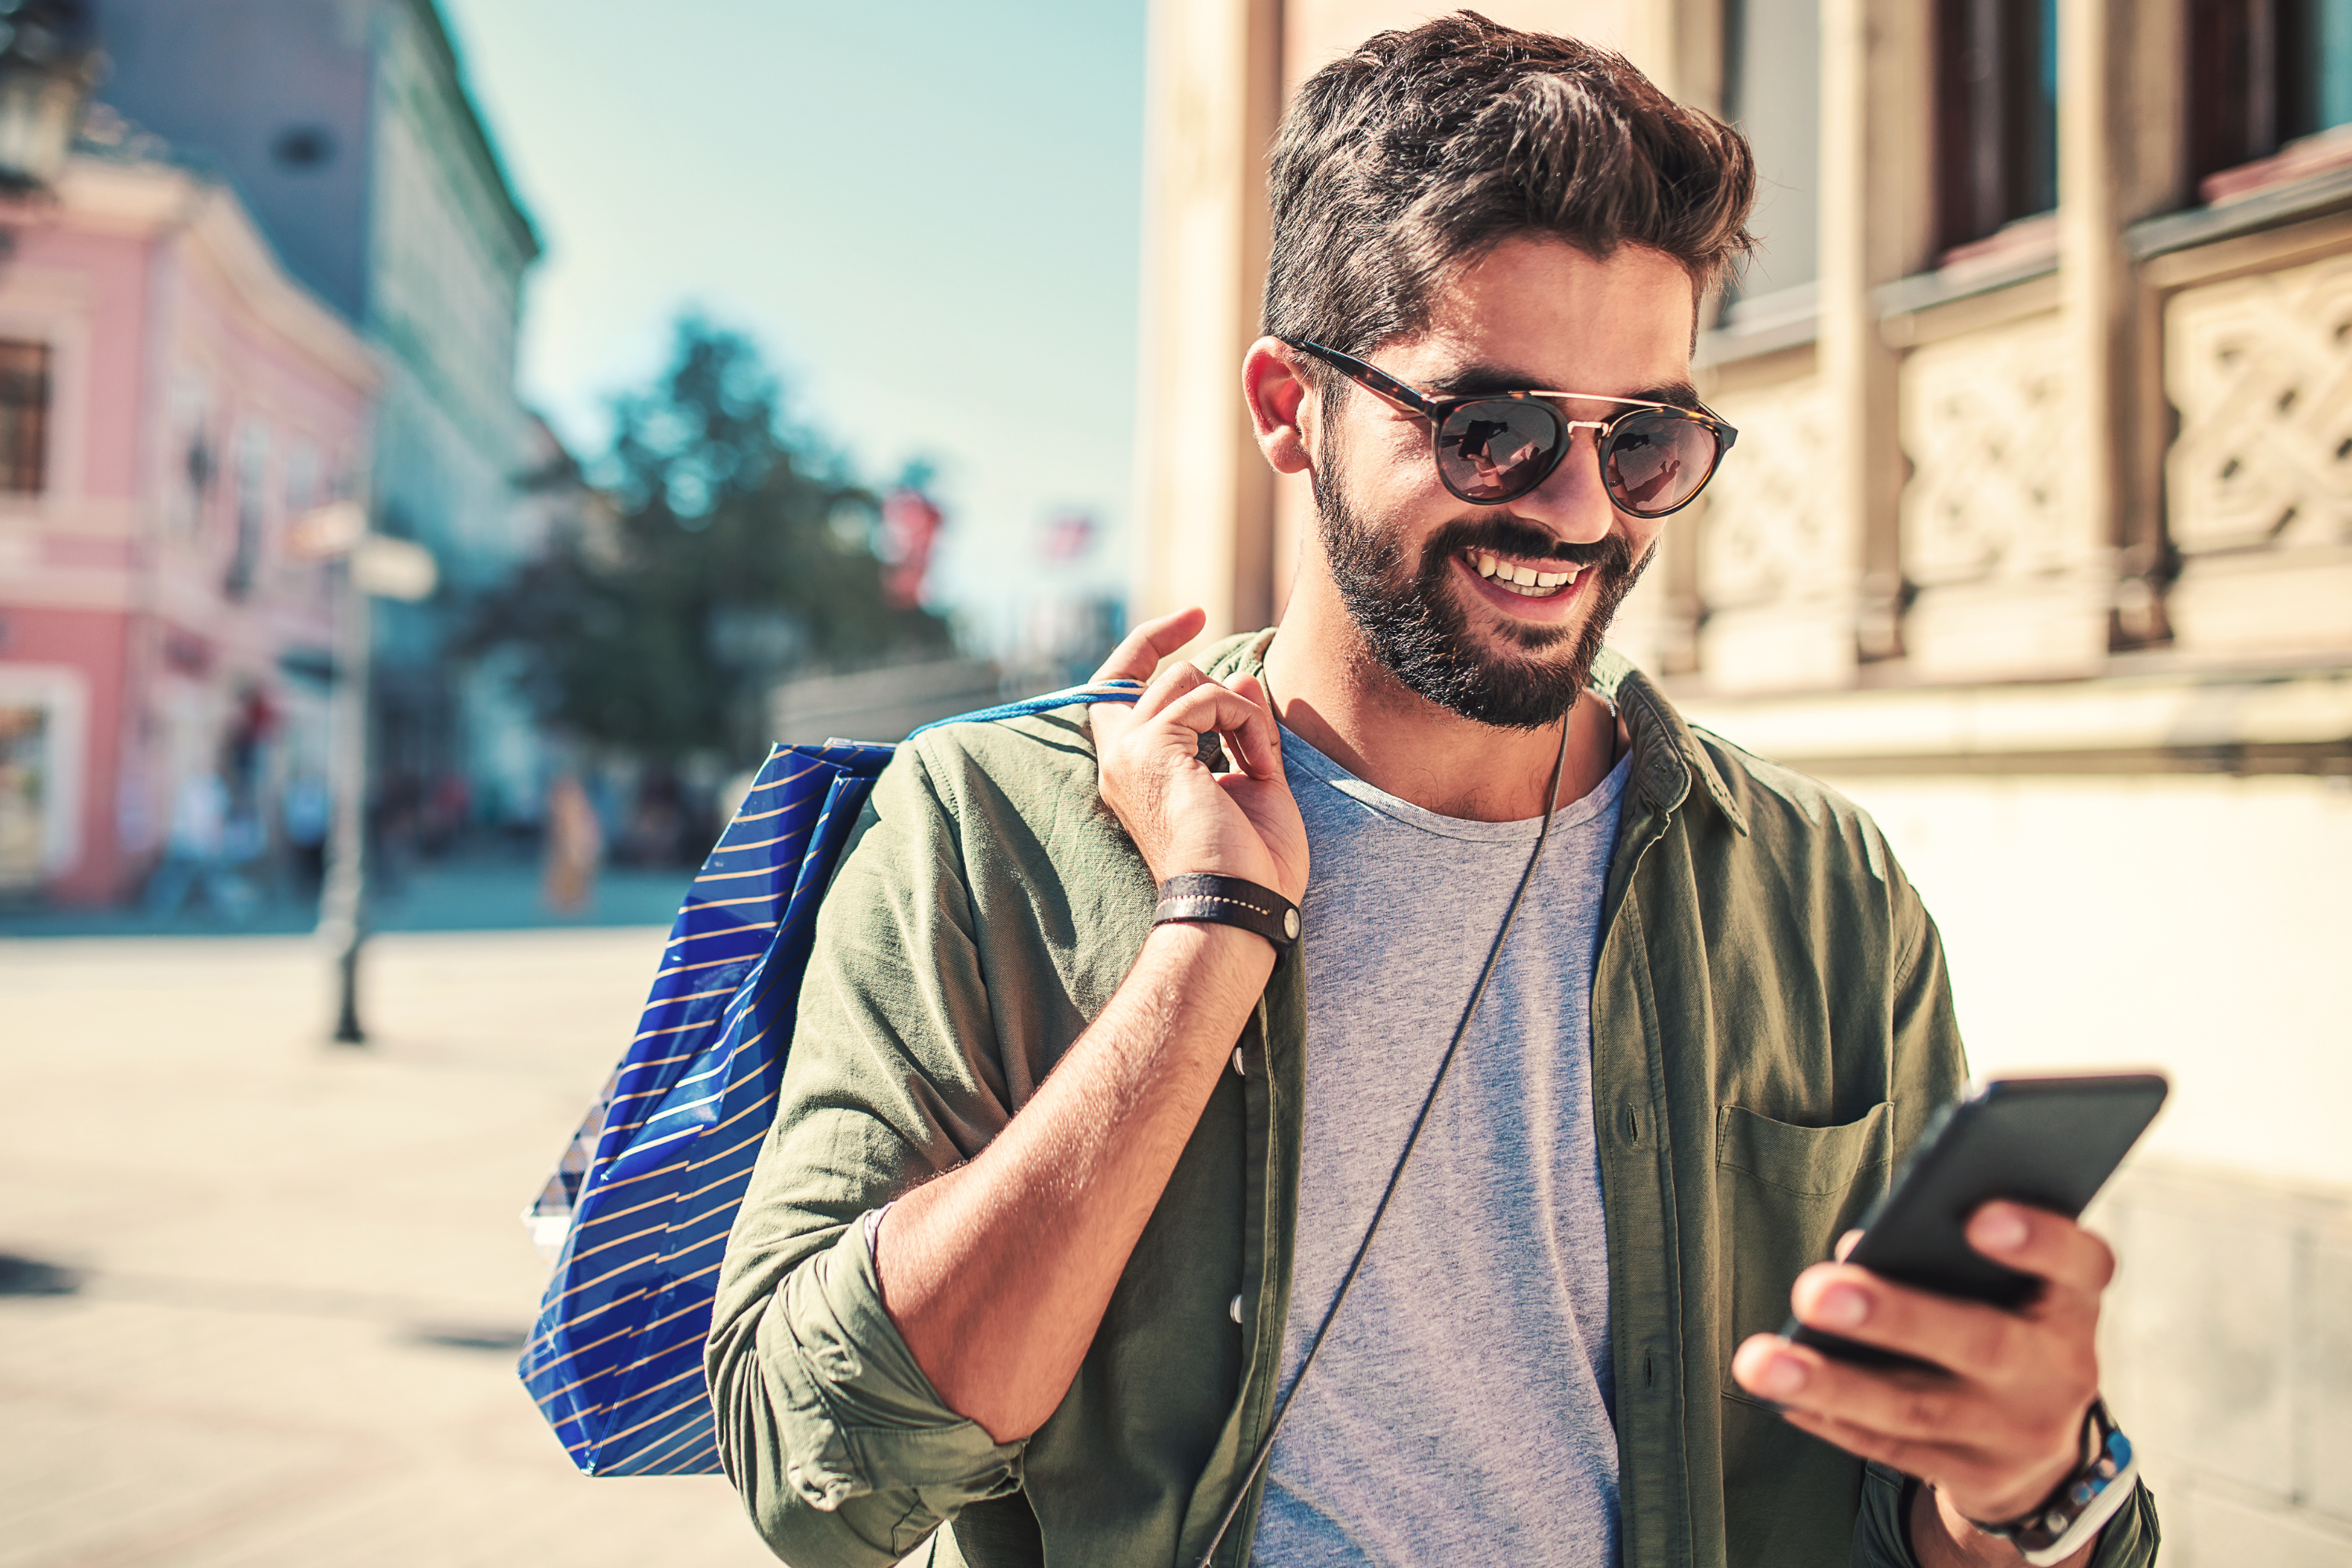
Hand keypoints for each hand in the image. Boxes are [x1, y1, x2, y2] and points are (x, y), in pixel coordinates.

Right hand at [1090, 608, 1307, 905]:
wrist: (1239, 907)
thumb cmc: (1250, 865)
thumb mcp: (1253, 781)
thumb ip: (1242, 727)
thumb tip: (1242, 676)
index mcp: (1134, 770)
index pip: (1118, 682)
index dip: (1151, 641)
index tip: (1195, 615)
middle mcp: (1118, 759)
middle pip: (1155, 671)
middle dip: (1220, 686)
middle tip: (1259, 736)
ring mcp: (1128, 752)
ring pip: (1187, 677)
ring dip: (1241, 711)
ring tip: (1262, 765)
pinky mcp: (1149, 747)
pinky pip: (1207, 696)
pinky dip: (1246, 722)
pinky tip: (1261, 769)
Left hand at [1730, 1202, 2111, 1527]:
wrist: (2044, 1446)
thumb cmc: (2003, 1319)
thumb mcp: (2011, 1285)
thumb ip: (1947, 1253)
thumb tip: (1855, 1251)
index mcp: (2072, 1304)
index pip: (2081, 1265)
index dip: (2039, 1239)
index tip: (1979, 1216)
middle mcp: (2059, 1371)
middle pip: (1981, 1343)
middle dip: (1894, 1317)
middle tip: (1814, 1291)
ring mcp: (2018, 1435)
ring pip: (1918, 1408)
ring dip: (1831, 1383)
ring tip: (1761, 1360)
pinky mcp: (1974, 1478)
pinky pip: (1892, 1448)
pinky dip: (1832, 1420)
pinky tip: (1781, 1397)